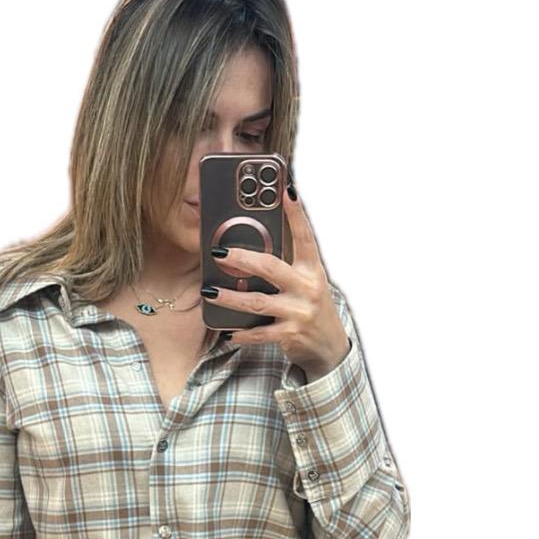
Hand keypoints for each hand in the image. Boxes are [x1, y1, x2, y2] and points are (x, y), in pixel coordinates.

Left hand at [212, 189, 350, 375]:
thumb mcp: (306, 284)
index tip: (286, 191)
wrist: (330, 347)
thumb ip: (286, 267)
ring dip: (230, 297)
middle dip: (242, 259)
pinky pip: (260, 333)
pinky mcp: (291, 334)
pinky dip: (242, 333)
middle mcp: (308, 288)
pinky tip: (228, 331)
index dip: (296, 213)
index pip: (305, 236)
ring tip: (209, 291)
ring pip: (258, 301)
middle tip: (219, 253)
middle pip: (271, 267)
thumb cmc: (312, 309)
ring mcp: (299, 312)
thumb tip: (251, 251)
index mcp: (312, 270)